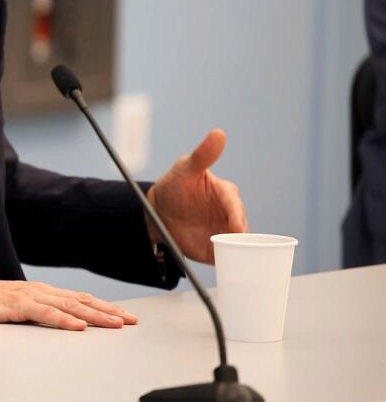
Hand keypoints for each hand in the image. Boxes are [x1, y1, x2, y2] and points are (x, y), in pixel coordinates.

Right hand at [0, 274, 137, 329]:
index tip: (124, 317)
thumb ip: (36, 317)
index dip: (103, 307)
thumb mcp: (15, 311)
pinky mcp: (14, 305)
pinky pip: (43, 313)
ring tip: (114, 324)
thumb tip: (58, 328)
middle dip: (108, 311)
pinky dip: (63, 319)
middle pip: (80, 300)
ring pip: (68, 305)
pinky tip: (77, 326)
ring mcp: (27, 296)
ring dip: (94, 315)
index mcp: (39, 292)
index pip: (78, 299)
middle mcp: (38, 291)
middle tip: (131, 321)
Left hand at [147, 128, 247, 263]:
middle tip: (234, 246)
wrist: (160, 212)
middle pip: (242, 229)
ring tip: (236, 261)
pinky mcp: (219, 249)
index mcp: (226, 195)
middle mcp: (231, 215)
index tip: (236, 227)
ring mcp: (226, 232)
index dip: (236, 217)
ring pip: (240, 246)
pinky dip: (232, 264)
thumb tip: (218, 133)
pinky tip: (232, 269)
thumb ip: (203, 155)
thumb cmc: (175, 185)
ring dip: (239, 253)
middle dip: (240, 238)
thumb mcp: (185, 168)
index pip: (234, 206)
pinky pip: (230, 258)